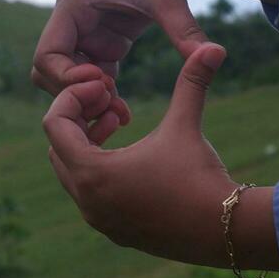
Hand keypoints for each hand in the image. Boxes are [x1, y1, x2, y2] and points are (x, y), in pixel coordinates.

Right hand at [31, 0, 206, 122]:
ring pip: (70, 78)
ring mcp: (88, 31)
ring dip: (90, 98)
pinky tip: (125, 110)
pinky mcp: (107, 39)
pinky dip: (104, 93)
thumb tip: (214, 56)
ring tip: (121, 114)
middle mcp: (73, 20)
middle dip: (74, 94)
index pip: (47, 55)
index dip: (67, 79)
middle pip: (50, 72)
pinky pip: (94, 76)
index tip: (105, 86)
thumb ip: (184, 30)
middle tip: (110, 109)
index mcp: (73, 4)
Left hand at [44, 43, 262, 267]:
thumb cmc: (199, 177)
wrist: (225, 231)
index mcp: (92, 173)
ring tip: (121, 125)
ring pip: (72, 173)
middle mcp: (86, 200)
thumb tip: (215, 46)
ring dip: (89, 146)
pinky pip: (90, 195)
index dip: (73, 98)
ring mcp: (99, 220)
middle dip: (79, 121)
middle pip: (57, 149)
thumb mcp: (186, 125)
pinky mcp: (115, 231)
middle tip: (111, 106)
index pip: (53, 125)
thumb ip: (191, 82)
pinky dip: (100, 171)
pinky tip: (133, 157)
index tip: (106, 90)